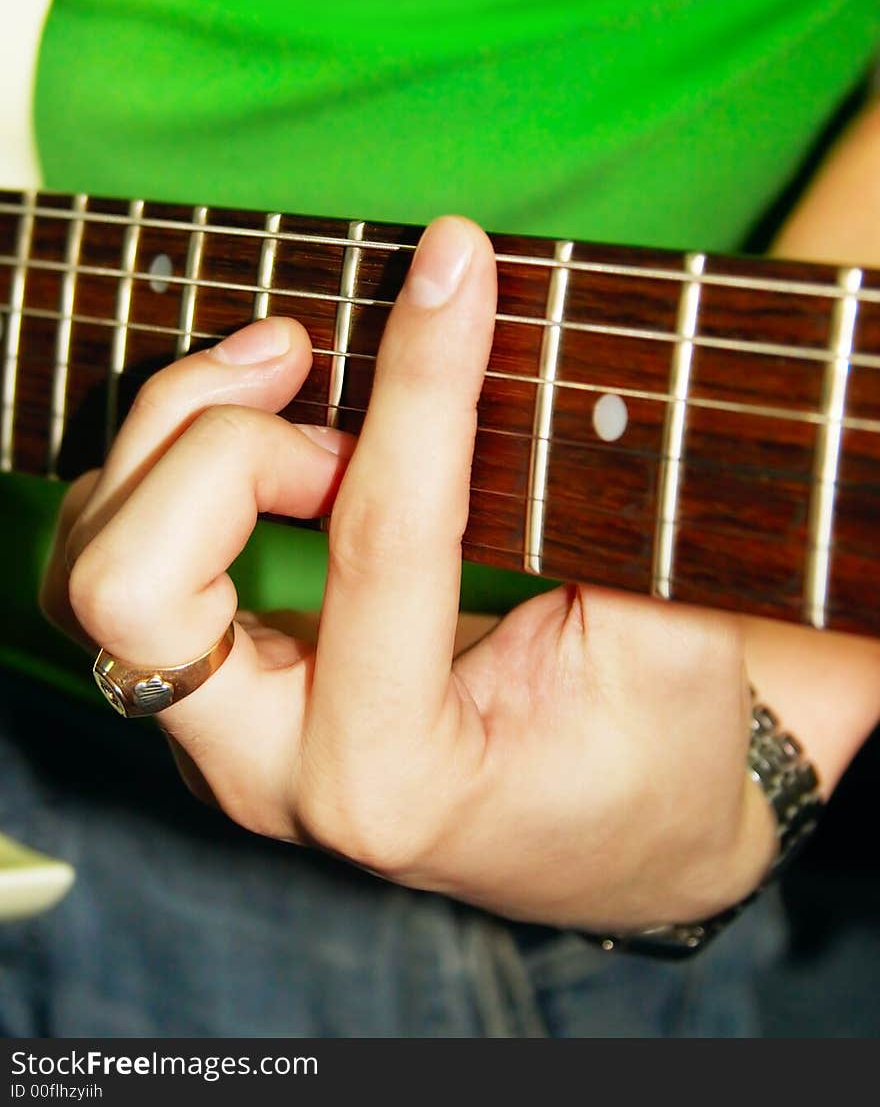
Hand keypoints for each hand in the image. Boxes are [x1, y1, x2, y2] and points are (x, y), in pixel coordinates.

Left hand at [41, 216, 779, 931]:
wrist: (613, 840)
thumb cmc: (653, 749)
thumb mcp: (665, 635)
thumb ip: (595, 505)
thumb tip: (516, 341)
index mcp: (397, 774)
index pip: (380, 542)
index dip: (422, 383)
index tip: (456, 266)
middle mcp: (269, 771)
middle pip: (132, 588)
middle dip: (228, 447)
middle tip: (330, 391)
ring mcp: (220, 739)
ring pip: (94, 566)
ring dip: (176, 437)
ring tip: (290, 372)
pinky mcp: (207, 698)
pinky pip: (113, 561)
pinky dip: (165, 465)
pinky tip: (262, 428)